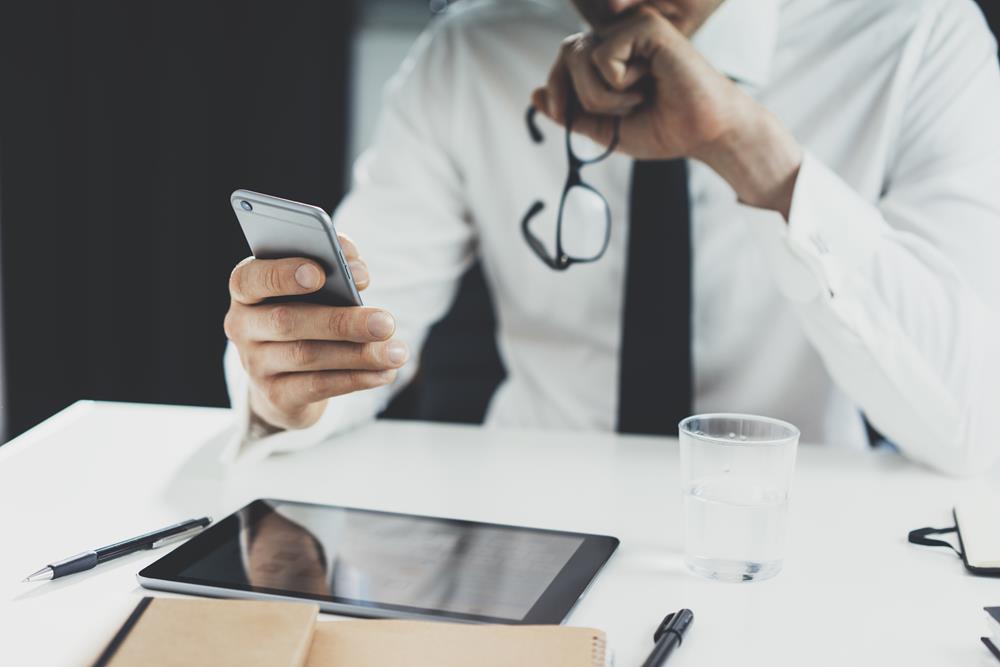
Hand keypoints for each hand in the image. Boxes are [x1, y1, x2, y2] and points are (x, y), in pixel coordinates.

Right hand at [224, 234, 407, 430]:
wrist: (288, 375)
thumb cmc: (308, 310)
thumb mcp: (315, 285)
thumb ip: (334, 263)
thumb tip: (357, 269)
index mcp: (247, 289)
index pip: (251, 279)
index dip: (283, 275)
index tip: (319, 272)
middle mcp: (243, 326)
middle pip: (288, 321)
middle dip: (341, 321)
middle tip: (386, 322)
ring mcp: (255, 364)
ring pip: (307, 356)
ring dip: (358, 354)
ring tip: (396, 352)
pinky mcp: (275, 396)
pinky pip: (317, 386)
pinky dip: (355, 379)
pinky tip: (384, 372)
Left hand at [532, 7, 801, 217]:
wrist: (703, 135)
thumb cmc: (664, 129)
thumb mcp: (605, 128)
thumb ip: (570, 113)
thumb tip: (533, 95)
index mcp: (612, 54)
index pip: (564, 56)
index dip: (554, 85)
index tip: (560, 114)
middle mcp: (621, 35)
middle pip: (567, 52)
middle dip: (578, 95)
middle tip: (615, 112)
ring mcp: (633, 27)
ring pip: (580, 56)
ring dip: (601, 95)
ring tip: (637, 100)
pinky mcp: (646, 26)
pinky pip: (601, 56)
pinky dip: (616, 85)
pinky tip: (648, 84)